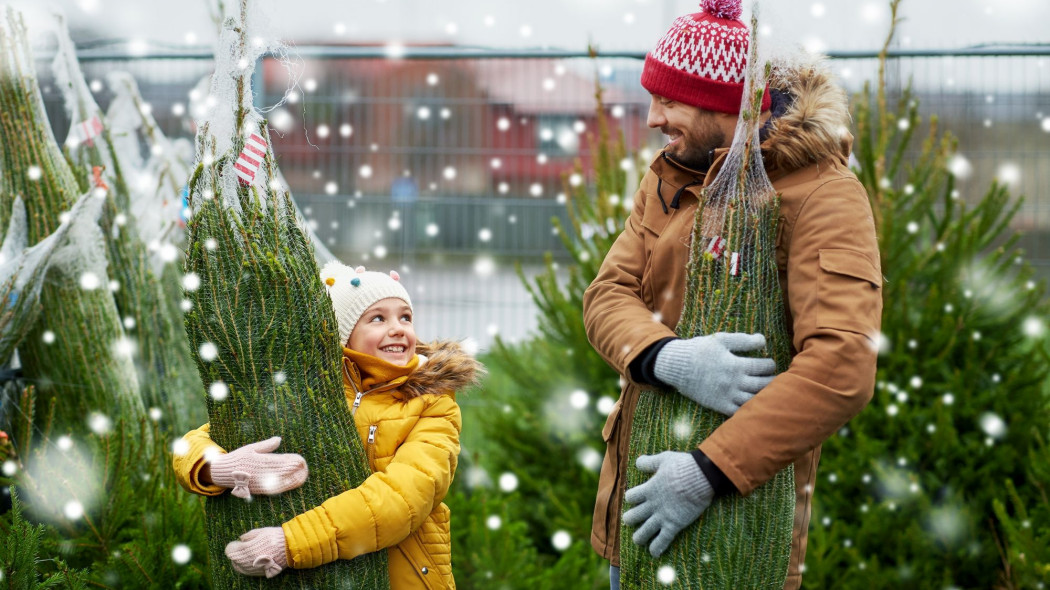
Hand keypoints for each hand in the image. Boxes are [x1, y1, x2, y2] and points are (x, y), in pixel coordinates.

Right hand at [208, 437, 307, 499]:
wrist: (224, 472)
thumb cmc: (239, 458)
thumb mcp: (251, 448)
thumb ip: (266, 445)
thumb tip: (279, 439)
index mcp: (259, 461)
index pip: (279, 461)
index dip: (291, 461)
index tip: (301, 460)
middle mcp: (260, 472)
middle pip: (282, 472)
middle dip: (294, 470)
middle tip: (305, 468)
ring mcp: (260, 482)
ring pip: (279, 481)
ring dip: (292, 479)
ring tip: (303, 476)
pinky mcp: (258, 489)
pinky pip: (273, 489)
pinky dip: (284, 487)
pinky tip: (292, 484)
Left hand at [225, 526, 286, 577]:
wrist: (290, 547)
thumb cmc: (276, 537)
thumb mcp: (261, 532)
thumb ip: (249, 535)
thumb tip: (240, 539)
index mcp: (249, 548)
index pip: (232, 551)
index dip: (231, 547)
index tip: (234, 544)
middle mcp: (250, 560)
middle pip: (234, 560)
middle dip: (234, 555)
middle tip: (237, 550)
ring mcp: (255, 567)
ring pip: (240, 568)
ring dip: (238, 563)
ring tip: (240, 557)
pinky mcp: (261, 572)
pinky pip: (248, 572)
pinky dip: (244, 568)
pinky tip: (246, 564)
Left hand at [623, 451, 713, 557]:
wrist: (702, 477)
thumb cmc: (683, 466)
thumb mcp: (663, 459)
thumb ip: (649, 462)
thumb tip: (638, 461)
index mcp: (649, 488)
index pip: (630, 497)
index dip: (631, 498)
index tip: (635, 499)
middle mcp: (652, 505)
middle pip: (632, 517)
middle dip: (630, 520)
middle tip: (632, 521)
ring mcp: (662, 516)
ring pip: (643, 532)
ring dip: (639, 537)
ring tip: (639, 540)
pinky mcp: (674, 525)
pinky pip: (662, 540)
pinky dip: (656, 548)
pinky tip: (654, 553)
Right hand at [653, 333, 775, 415]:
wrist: (677, 366)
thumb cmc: (700, 350)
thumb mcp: (721, 339)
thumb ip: (743, 340)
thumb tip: (763, 341)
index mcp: (736, 365)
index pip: (764, 367)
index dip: (770, 364)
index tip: (769, 363)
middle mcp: (734, 383)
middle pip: (764, 385)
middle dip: (772, 380)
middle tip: (771, 377)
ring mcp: (727, 396)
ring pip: (755, 400)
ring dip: (765, 395)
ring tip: (767, 390)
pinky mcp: (719, 405)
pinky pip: (740, 412)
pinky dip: (750, 409)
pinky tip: (753, 403)